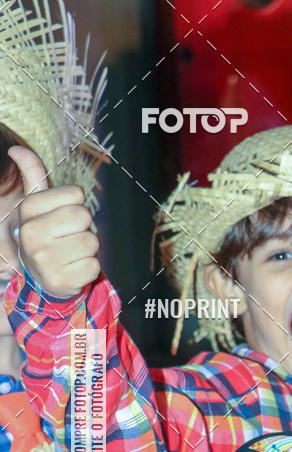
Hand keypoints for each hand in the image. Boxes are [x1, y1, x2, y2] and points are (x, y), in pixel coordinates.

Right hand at [8, 146, 99, 297]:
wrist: (42, 276)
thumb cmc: (46, 234)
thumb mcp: (38, 205)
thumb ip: (33, 176)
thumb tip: (17, 149)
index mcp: (27, 210)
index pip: (76, 193)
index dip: (76, 204)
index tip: (62, 217)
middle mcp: (31, 234)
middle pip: (84, 216)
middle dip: (84, 227)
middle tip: (69, 237)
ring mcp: (44, 260)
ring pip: (91, 242)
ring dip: (88, 249)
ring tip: (71, 254)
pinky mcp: (60, 281)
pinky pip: (94, 267)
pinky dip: (89, 269)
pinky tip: (73, 269)